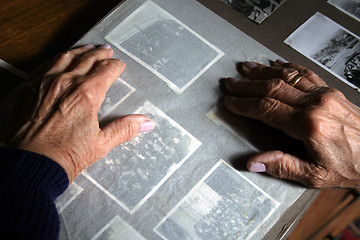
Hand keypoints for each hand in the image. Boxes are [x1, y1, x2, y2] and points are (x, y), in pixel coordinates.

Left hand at [0, 44, 153, 182]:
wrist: (30, 162)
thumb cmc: (64, 155)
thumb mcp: (101, 144)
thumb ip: (124, 129)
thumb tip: (145, 123)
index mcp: (87, 94)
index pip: (106, 70)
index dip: (115, 66)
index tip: (119, 65)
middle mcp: (67, 82)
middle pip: (87, 59)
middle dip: (99, 54)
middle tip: (106, 50)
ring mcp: (46, 82)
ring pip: (66, 57)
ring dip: (79, 51)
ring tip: (86, 48)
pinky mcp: (30, 87)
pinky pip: (45, 65)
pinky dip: (56, 59)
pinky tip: (59, 60)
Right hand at [223, 60, 359, 188]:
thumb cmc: (350, 167)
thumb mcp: (314, 175)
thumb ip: (282, 166)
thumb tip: (254, 163)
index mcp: (309, 125)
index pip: (266, 109)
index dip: (244, 104)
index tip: (230, 101)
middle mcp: (316, 104)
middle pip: (273, 88)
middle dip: (248, 85)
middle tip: (230, 82)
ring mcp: (325, 95)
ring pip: (287, 77)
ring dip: (264, 71)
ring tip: (246, 68)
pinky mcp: (331, 92)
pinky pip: (306, 74)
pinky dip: (288, 67)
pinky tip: (277, 63)